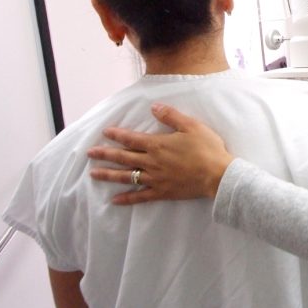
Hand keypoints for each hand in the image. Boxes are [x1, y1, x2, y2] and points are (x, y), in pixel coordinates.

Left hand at [87, 104, 234, 203]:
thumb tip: (154, 107)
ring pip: (127, 177)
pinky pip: (140, 197)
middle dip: (105, 154)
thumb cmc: (207, 149)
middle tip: (89, 153)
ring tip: (94, 174)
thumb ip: (171, 116)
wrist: (217, 175)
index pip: (132, 139)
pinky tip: (114, 200)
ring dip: (109, 175)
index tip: (105, 132)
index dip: (117, 135)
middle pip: (123, 157)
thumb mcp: (191, 126)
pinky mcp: (162, 192)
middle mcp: (152, 162)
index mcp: (157, 145)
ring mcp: (155, 179)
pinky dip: (126, 199)